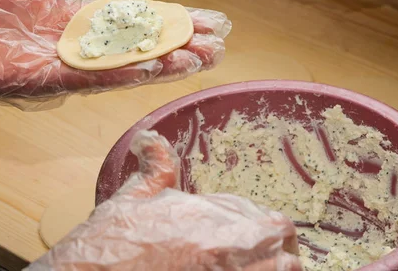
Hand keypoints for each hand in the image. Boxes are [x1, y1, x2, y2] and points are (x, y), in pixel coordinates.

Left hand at [0, 0, 229, 109]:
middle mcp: (82, 43)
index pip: (135, 19)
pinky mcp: (51, 79)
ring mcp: (70, 63)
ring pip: (126, 63)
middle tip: (218, 44)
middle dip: (178, 43)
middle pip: (140, 44)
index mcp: (79, 17)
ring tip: (200, 58)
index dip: (170, 19)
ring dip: (163, 62)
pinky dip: (126, 73)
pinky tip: (156, 69)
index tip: (205, 19)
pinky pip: (95, 76)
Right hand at [26, 131, 302, 270]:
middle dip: (277, 256)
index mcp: (214, 222)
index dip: (266, 231)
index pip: (274, 225)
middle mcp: (229, 253)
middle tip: (259, 260)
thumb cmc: (110, 244)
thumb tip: (151, 140)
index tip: (253, 237)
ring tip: (248, 267)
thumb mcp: (134, 199)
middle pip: (286, 258)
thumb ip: (155, 168)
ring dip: (270, 269)